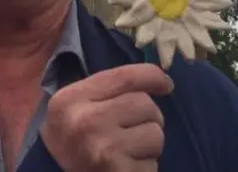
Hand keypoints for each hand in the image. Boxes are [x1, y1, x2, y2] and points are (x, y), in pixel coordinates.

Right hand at [40, 63, 172, 171]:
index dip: (152, 76)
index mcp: (72, 99)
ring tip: (130, 151)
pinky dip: (145, 168)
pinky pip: (152, 165)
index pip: (124, 76)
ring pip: (155, 135)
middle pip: (145, 105)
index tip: (166, 84)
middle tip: (135, 128)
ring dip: (149, 144)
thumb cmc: (71, 140)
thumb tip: (160, 80)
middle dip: (149, 117)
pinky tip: (126, 168)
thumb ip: (107, 89)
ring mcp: (103, 150)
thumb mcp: (76, 106)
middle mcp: (87, 122)